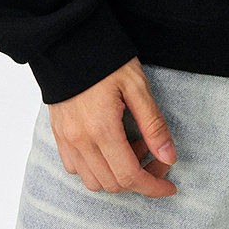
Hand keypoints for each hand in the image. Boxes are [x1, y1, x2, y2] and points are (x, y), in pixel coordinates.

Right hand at [48, 56, 177, 196]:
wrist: (70, 41)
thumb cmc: (106, 59)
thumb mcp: (137, 86)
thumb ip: (153, 124)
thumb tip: (169, 157)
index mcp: (102, 129)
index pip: (130, 176)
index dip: (153, 186)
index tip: (170, 186)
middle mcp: (80, 140)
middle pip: (113, 184)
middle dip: (140, 179)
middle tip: (156, 158)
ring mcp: (66, 139)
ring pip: (93, 181)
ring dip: (117, 175)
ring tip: (132, 147)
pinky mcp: (58, 134)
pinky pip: (76, 168)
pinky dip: (96, 168)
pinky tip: (110, 147)